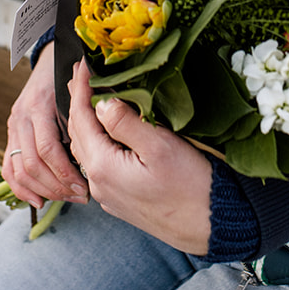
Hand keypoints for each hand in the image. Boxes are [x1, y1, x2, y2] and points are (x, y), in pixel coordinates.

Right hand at [2, 44, 88, 207]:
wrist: (52, 58)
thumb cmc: (72, 76)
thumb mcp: (81, 92)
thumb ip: (86, 117)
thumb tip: (104, 147)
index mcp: (39, 106)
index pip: (47, 149)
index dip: (66, 172)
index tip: (86, 186)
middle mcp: (22, 117)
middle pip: (32, 164)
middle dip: (57, 186)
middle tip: (80, 197)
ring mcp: (12, 126)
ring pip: (19, 169)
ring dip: (42, 190)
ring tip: (66, 198)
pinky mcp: (10, 135)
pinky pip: (8, 168)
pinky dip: (21, 188)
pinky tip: (38, 200)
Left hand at [67, 59, 211, 253]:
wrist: (210, 226)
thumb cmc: (191, 186)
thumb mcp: (160, 146)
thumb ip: (125, 122)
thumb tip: (102, 102)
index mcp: (102, 167)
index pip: (81, 118)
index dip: (80, 88)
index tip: (82, 63)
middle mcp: (98, 183)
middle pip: (78, 134)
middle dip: (79, 102)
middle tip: (83, 74)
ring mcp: (107, 194)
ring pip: (86, 150)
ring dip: (86, 122)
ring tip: (91, 97)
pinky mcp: (119, 200)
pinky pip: (97, 164)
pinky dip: (96, 141)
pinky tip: (106, 131)